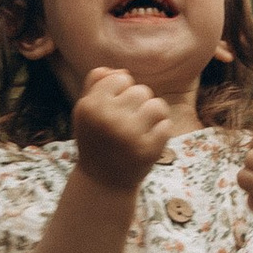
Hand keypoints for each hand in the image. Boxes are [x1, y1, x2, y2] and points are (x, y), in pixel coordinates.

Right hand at [70, 64, 182, 194]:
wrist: (102, 182)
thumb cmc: (96, 139)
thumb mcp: (86, 110)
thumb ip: (97, 83)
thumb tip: (121, 70)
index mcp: (90, 106)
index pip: (122, 78)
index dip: (122, 91)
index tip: (115, 108)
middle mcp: (108, 118)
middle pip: (142, 91)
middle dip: (138, 104)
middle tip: (127, 123)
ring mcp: (129, 135)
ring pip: (157, 105)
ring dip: (153, 116)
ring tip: (141, 129)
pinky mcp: (147, 150)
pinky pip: (166, 125)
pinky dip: (161, 132)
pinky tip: (147, 142)